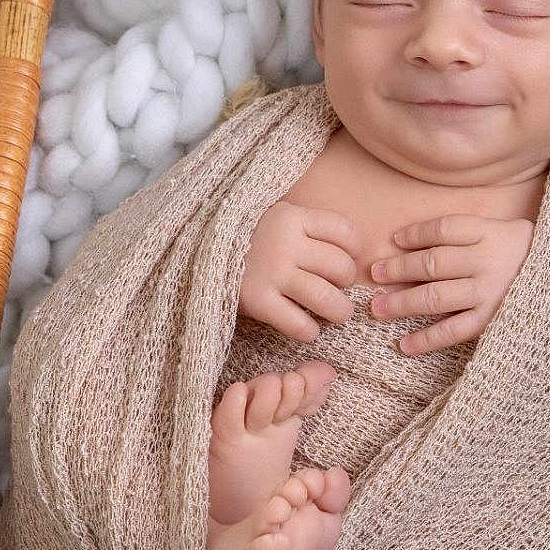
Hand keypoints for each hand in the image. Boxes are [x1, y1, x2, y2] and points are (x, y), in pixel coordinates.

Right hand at [238, 201, 364, 343]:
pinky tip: (308, 330)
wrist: (196, 252)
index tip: (346, 259)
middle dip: (346, 283)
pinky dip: (309, 331)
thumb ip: (307, 229)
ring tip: (335, 314)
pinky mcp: (257, 301)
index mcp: (292, 218)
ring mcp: (271, 272)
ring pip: (326, 298)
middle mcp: (284, 243)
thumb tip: (352, 254)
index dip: (354, 250)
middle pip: (341, 267)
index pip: (345, 232)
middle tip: (336, 288)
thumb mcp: (276, 220)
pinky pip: (298, 323)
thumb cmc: (246, 240)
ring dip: (339, 311)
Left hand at [366, 214, 534, 355]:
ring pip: (436, 296)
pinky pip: (453, 330)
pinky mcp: (492, 320)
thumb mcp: (502, 231)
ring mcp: (489, 293)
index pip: (445, 229)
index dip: (416, 234)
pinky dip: (427, 339)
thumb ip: (466, 234)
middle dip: (398, 269)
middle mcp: (486, 262)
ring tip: (377, 309)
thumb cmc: (524, 255)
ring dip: (402, 303)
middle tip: (373, 275)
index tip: (396, 239)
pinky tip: (405, 345)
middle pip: (433, 263)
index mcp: (490, 234)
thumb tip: (412, 242)